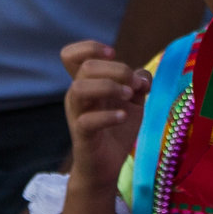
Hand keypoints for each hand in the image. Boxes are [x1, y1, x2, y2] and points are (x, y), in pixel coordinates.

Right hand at [62, 40, 149, 193]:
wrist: (108, 166)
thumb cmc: (117, 129)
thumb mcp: (134, 101)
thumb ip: (139, 82)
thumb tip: (141, 76)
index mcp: (87, 83)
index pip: (70, 55)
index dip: (89, 47)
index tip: (112, 54)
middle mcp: (77, 96)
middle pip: (86, 67)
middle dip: (117, 69)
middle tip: (134, 86)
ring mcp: (77, 115)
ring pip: (79, 89)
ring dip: (109, 87)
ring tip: (128, 96)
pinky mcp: (82, 136)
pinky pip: (87, 121)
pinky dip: (108, 116)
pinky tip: (123, 116)